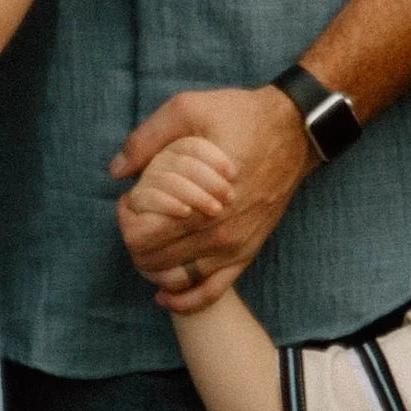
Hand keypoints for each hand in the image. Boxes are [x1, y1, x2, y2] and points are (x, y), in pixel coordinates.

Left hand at [113, 85, 313, 312]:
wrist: (293, 132)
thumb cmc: (239, 118)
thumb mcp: (187, 110)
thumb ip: (146, 139)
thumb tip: (116, 171)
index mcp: (199, 199)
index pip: (142, 236)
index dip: (125, 220)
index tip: (128, 200)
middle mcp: (217, 232)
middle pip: (153, 260)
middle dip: (135, 241)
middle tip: (137, 217)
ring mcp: (234, 247)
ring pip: (176, 280)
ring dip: (152, 267)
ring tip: (150, 242)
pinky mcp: (246, 253)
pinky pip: (211, 292)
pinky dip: (184, 300)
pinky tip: (164, 295)